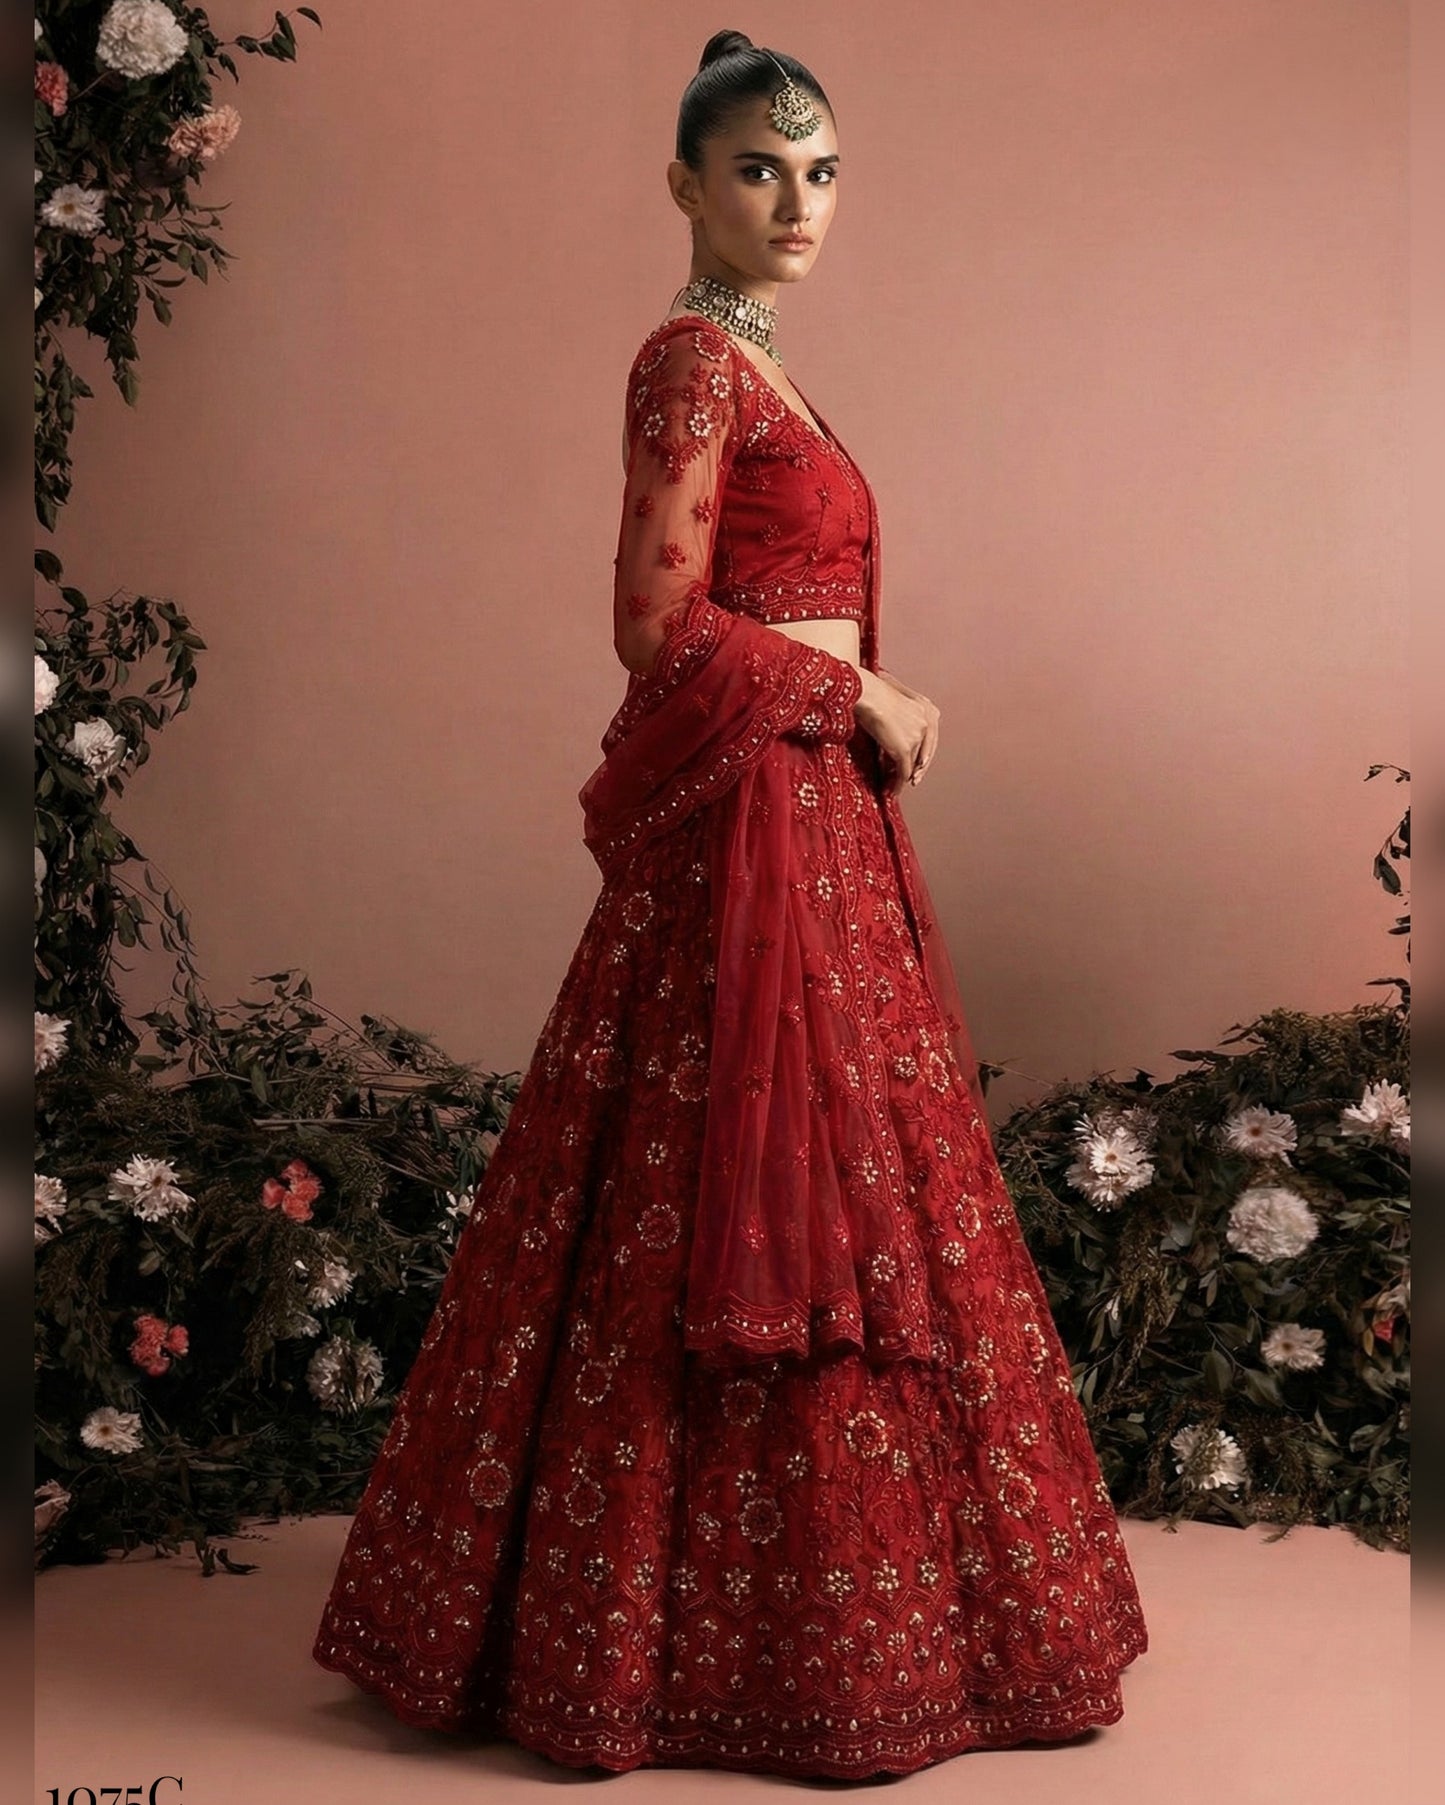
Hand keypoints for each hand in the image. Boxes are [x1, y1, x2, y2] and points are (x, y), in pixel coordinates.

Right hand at [855, 667, 940, 792]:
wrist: (869, 694)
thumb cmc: (873, 694)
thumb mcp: (894, 704)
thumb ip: (900, 718)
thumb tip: (892, 735)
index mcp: (927, 710)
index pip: (928, 738)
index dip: (921, 755)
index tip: (916, 767)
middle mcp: (926, 724)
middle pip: (922, 753)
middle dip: (915, 769)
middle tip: (909, 781)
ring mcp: (916, 738)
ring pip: (912, 764)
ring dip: (903, 777)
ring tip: (894, 787)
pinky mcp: (904, 749)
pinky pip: (903, 771)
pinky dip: (898, 784)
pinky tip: (892, 791)